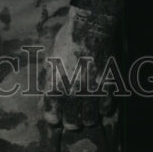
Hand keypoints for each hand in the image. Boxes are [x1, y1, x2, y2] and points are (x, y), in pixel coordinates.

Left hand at [42, 6, 116, 129]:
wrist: (89, 28)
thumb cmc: (66, 42)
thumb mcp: (50, 60)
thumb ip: (48, 82)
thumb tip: (44, 100)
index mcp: (55, 85)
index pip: (52, 117)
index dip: (53, 117)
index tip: (55, 115)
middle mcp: (72, 92)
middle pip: (71, 123)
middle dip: (69, 120)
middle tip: (71, 114)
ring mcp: (91, 92)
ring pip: (90, 120)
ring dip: (86, 117)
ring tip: (85, 110)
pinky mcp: (107, 88)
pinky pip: (106, 109)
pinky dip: (102, 107)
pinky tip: (98, 98)